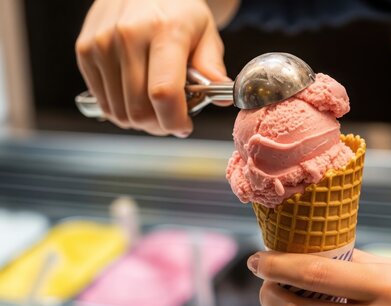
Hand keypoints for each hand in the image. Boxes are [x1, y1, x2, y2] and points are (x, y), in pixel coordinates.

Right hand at [76, 0, 229, 136]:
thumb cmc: (177, 12)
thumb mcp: (205, 32)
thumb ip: (212, 66)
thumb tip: (223, 98)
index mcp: (164, 31)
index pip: (163, 93)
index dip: (174, 121)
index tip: (183, 127)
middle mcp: (127, 36)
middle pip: (139, 109)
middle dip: (159, 125)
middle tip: (171, 119)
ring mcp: (101, 44)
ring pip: (119, 111)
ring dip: (140, 121)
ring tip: (154, 107)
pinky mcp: (85, 51)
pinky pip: (103, 102)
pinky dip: (121, 110)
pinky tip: (135, 97)